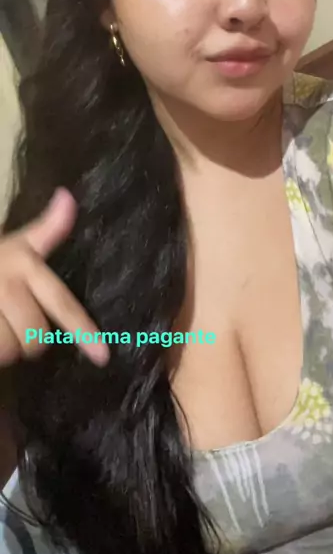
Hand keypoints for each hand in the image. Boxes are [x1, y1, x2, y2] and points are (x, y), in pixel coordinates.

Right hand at [0, 188, 108, 366]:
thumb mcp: (16, 240)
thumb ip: (47, 229)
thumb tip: (68, 197)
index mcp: (25, 266)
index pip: (61, 302)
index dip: (83, 330)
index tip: (103, 356)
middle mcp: (7, 286)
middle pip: (36, 336)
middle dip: (29, 339)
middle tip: (13, 321)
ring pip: (10, 350)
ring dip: (5, 348)